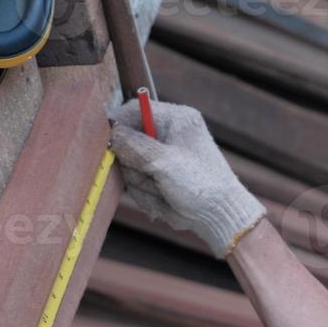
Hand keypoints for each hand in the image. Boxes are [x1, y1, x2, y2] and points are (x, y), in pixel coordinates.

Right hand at [108, 99, 265, 257]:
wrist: (219, 217)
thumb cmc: (201, 185)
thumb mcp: (164, 163)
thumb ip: (134, 146)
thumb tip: (111, 134)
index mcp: (175, 118)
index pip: (134, 109)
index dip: (117, 125)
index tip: (108, 143)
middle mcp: (168, 134)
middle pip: (127, 141)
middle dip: (135, 165)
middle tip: (155, 178)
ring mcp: (162, 157)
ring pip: (129, 167)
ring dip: (143, 184)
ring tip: (165, 192)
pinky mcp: (159, 176)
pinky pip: (137, 184)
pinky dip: (147, 195)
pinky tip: (165, 200)